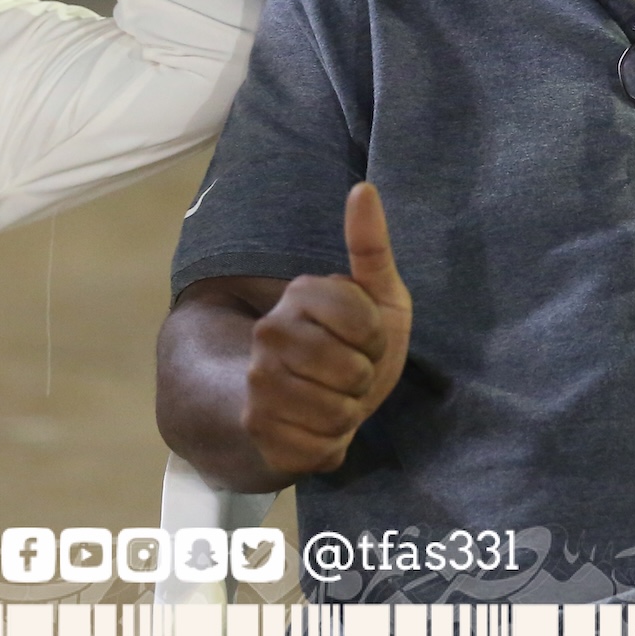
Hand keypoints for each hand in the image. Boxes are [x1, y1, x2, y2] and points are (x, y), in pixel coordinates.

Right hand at [241, 184, 412, 477]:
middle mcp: (269, 333)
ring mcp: (259, 381)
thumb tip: (364, 188)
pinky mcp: (257, 428)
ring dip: (349, 413)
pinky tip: (316, 428)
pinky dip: (331, 444)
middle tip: (349, 375)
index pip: (365, 325)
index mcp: (300, 294)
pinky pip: (322, 447)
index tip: (363, 341)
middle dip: (364, 380)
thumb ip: (371, 245)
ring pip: (338, 412)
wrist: (302, 403)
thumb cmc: (351, 347)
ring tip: (333, 400)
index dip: (377, 341)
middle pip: (352, 371)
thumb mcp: (376, 297)